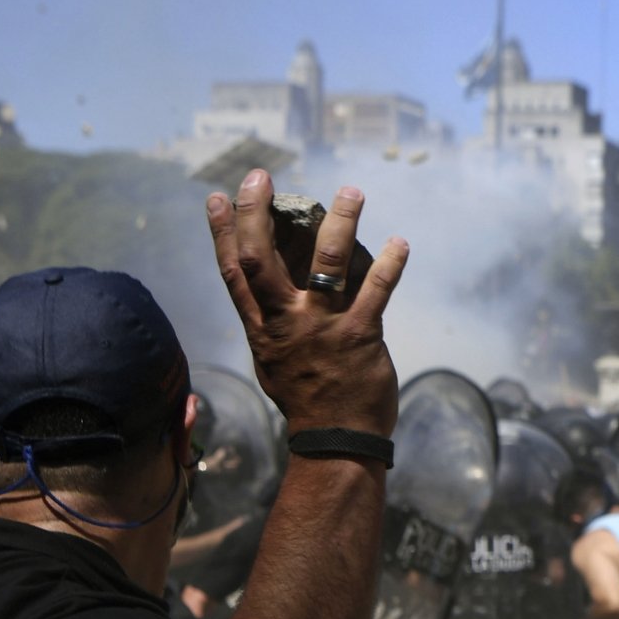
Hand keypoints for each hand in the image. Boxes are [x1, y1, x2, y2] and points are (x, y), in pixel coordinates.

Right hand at [207, 170, 403, 437]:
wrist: (336, 441)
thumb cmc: (306, 399)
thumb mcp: (272, 360)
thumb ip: (269, 321)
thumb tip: (266, 287)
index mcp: (262, 329)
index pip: (234, 273)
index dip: (223, 233)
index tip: (219, 197)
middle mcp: (286, 323)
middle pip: (261, 260)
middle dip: (256, 215)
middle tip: (260, 178)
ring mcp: (323, 328)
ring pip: (326, 264)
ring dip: (339, 223)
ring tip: (351, 191)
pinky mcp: (361, 336)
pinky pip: (376, 290)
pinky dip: (390, 264)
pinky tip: (399, 242)